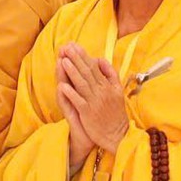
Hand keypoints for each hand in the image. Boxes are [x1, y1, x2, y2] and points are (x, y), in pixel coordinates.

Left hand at [58, 43, 128, 167]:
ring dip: (72, 72)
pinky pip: (78, 101)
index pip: (93, 67)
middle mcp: (101, 91)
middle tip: (66, 47)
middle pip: (87, 72)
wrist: (118, 134)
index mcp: (107, 85)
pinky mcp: (88, 113)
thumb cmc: (115, 113)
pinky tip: (62, 85)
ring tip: (63, 61)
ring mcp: (94, 102)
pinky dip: (70, 93)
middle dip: (76, 59)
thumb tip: (100, 58)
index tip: (74, 45)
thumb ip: (110, 74)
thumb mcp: (118, 90)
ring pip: (82, 84)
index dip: (83, 56)